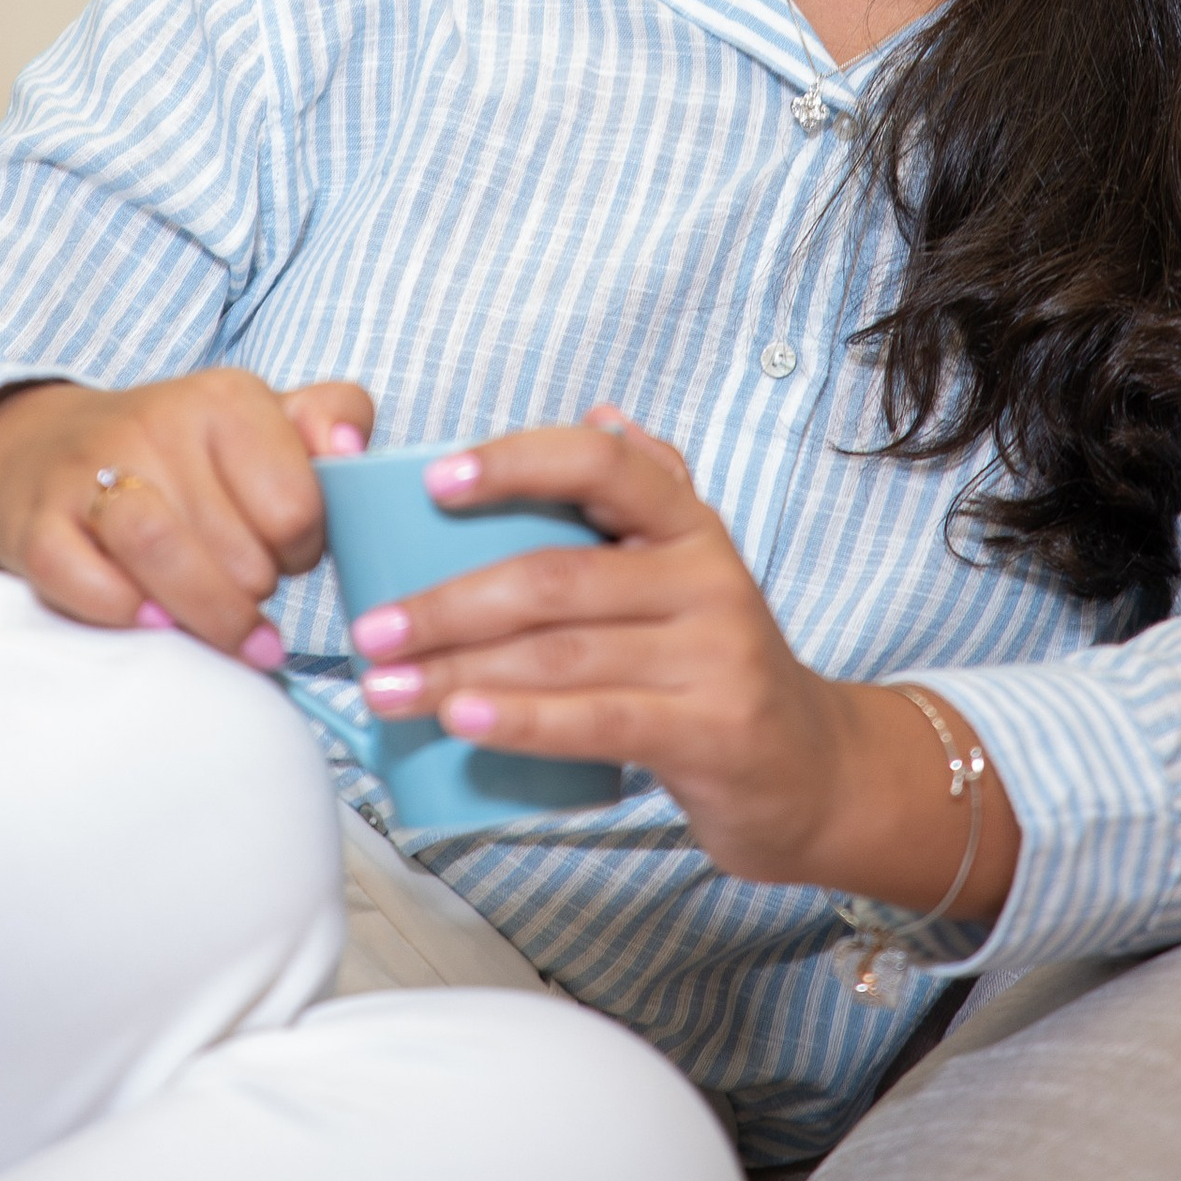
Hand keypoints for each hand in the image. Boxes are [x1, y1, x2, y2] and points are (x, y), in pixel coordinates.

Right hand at [0, 370, 375, 660]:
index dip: (302, 549)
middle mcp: (157, 424)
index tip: (286, 553)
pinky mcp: (39, 525)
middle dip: (255, 593)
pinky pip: (87, 584)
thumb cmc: (180, 453)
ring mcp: (89, 473)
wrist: (43, 451)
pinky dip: (127, 614)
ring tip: (230, 637)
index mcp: (227, 398)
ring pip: (163, 554)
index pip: (297, 507)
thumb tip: (351, 453)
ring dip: (209, 616)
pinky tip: (155, 622)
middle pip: (238, 551)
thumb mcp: (266, 419)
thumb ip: (334, 420)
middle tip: (250, 594)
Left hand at [345, 408, 1017, 921]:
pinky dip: (520, 720)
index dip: (516, 461)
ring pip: (561, 652)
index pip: (602, 462)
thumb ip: (645, 495)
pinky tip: (459, 723)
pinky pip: (599, 719)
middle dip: (446, 603)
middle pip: (554, 576)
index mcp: (688, 524)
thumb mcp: (690, 572)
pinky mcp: (714, 730)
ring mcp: (716, 654)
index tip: (433, 481)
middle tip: (369, 629)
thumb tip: (600, 408)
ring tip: (384, 688)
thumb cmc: (717, 666)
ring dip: (457, 671)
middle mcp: (708, 577)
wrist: (812, 771)